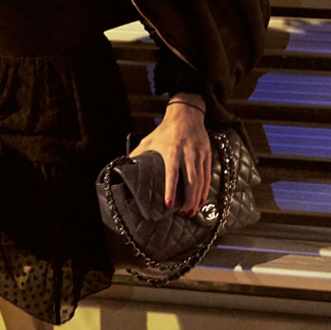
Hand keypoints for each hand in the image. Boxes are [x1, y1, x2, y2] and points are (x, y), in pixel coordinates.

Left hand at [129, 99, 209, 215]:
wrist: (186, 115)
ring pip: (201, 182)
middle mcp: (187, 154)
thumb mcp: (149, 140)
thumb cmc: (165, 130)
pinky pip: (207, 177)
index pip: (172, 173)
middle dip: (188, 200)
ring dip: (197, 199)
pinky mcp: (207, 156)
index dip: (171, 189)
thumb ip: (137, 155)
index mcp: (171, 151)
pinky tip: (201, 201)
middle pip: (191, 181)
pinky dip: (205, 191)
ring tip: (191, 212)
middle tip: (183, 214)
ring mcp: (199, 155)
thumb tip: (123, 169)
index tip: (169, 204)